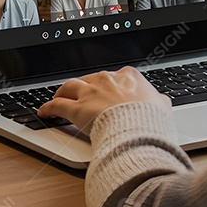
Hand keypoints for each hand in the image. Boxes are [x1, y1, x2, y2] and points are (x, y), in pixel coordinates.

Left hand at [38, 67, 169, 132]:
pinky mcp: (77, 108)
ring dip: (62, 92)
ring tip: (57, 98)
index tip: (106, 92)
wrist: (139, 129)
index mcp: (129, 76)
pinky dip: (48, 108)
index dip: (108, 85)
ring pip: (70, 87)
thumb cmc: (151, 120)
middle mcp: (107, 80)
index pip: (114, 76)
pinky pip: (57, 106)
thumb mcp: (162, 107)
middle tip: (80, 96)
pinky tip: (44, 112)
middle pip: (90, 79)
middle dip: (84, 88)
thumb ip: (159, 102)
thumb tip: (162, 102)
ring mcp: (91, 93)